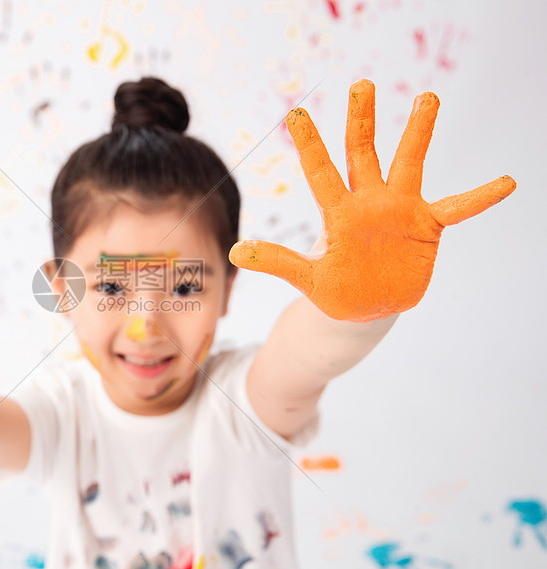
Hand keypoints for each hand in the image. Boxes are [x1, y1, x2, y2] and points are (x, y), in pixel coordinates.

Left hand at [229, 79, 515, 321]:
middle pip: (364, 154)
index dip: (310, 145)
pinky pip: (457, 208)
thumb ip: (278, 261)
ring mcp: (399, 210)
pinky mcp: (426, 226)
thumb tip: (236, 251)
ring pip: (410, 163)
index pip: (321, 172)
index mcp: (339, 213)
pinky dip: (479, 198)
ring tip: (426, 99)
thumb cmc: (335, 291)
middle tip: (360, 86)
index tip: (296, 114)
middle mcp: (369, 202)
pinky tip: (506, 182)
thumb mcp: (306, 279)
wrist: (366, 308)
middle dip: (362, 121)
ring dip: (418, 134)